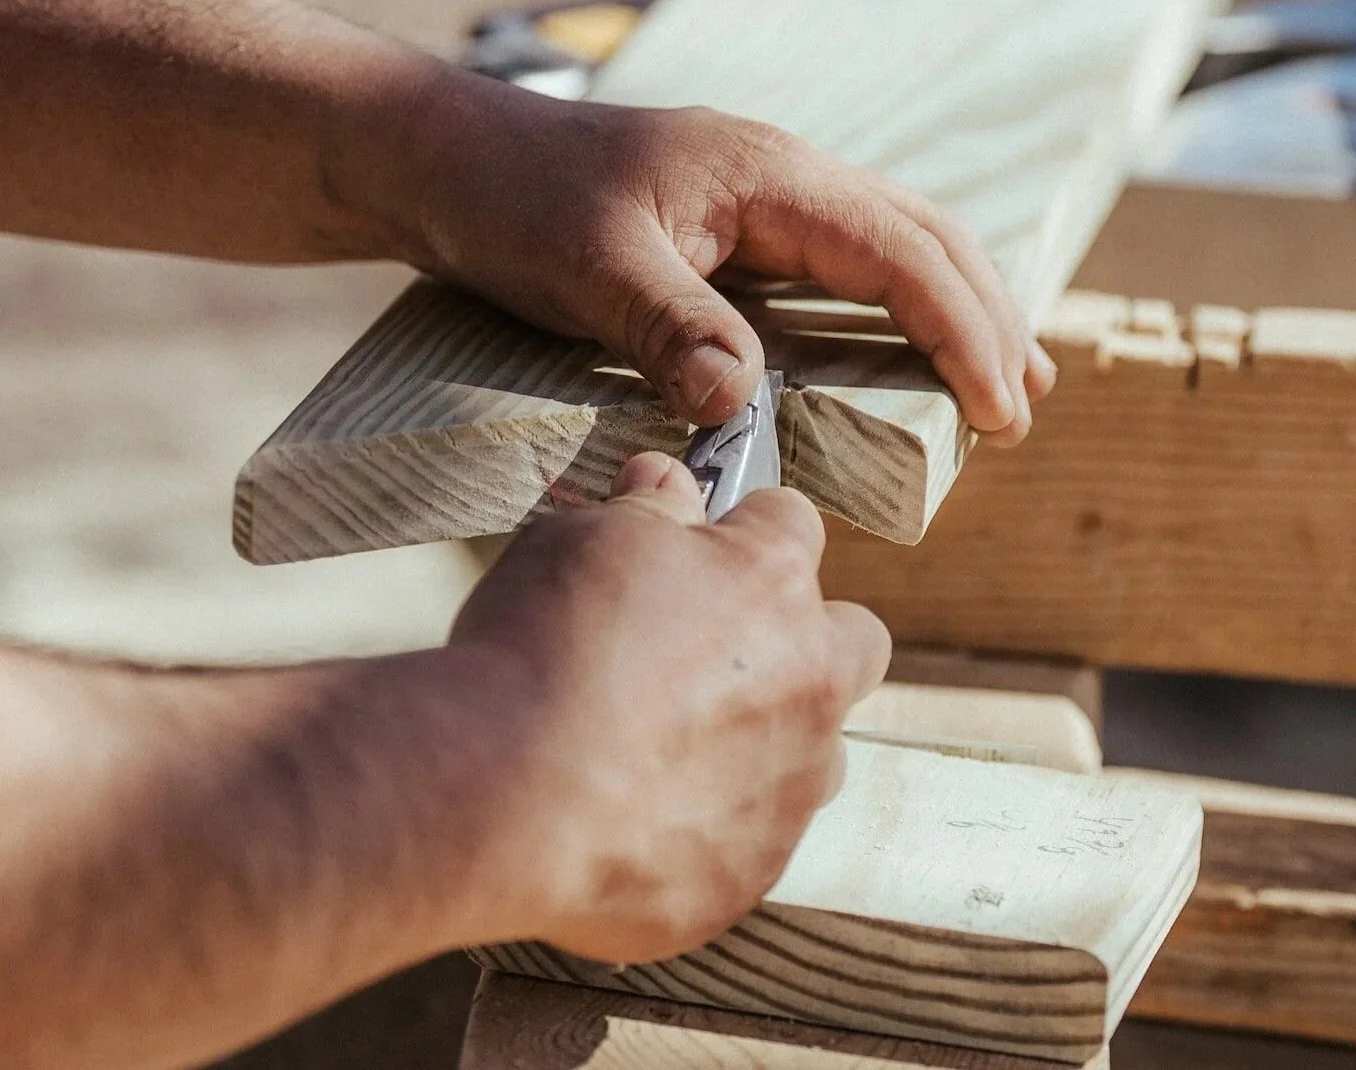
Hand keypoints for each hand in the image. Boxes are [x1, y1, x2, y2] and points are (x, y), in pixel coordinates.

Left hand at [393, 73, 1055, 439]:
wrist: (443, 158)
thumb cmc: (509, 201)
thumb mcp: (583, 269)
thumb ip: (668, 328)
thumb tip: (742, 404)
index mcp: (767, 173)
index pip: (901, 251)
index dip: (961, 330)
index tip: (1000, 408)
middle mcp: (782, 175)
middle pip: (925, 238)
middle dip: (988, 320)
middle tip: (1025, 411)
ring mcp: (763, 197)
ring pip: (896, 242)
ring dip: (958, 309)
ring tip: (1007, 384)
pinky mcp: (737, 226)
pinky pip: (847, 261)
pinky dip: (899, 305)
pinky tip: (907, 350)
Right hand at [446, 453, 890, 963]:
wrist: (501, 795)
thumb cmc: (539, 650)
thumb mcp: (581, 540)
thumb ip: (645, 510)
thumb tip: (666, 480)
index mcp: (772, 583)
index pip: (793, 524)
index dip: (744, 529)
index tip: (704, 544)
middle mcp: (808, 684)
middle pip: (854, 643)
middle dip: (805, 639)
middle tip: (714, 653)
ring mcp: (788, 790)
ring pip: (813, 757)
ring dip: (762, 746)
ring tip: (663, 751)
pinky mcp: (747, 875)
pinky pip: (745, 845)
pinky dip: (701, 833)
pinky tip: (625, 822)